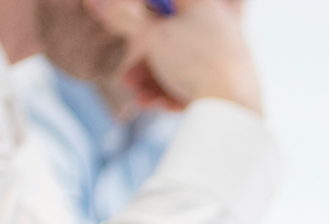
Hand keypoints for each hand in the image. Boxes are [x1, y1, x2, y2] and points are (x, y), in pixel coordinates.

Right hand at [87, 0, 260, 112]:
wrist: (234, 108)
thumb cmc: (196, 63)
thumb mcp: (151, 35)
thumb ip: (122, 16)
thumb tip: (94, 1)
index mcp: (203, 5)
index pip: (167, 0)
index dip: (144, 9)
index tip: (129, 22)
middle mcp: (218, 28)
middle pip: (171, 38)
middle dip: (144, 61)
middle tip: (126, 77)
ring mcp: (226, 58)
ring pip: (181, 65)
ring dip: (154, 81)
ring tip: (139, 96)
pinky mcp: (230, 85)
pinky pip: (196, 84)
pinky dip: (174, 93)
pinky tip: (157, 105)